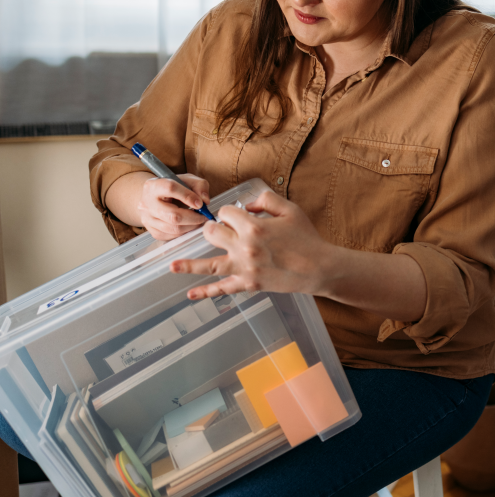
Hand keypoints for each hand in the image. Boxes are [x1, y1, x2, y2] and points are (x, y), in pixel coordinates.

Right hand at [138, 174, 209, 240]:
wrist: (157, 199)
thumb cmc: (173, 189)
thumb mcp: (187, 180)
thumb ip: (199, 185)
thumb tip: (205, 201)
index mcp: (153, 186)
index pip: (170, 188)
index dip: (188, 196)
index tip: (200, 203)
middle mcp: (147, 203)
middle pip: (173, 215)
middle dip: (193, 217)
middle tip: (203, 216)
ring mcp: (148, 219)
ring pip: (173, 228)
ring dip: (191, 226)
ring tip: (198, 220)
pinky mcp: (153, 231)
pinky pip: (172, 236)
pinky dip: (185, 232)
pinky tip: (189, 224)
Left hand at [169, 190, 325, 299]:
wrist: (319, 267)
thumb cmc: (307, 238)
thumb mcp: (290, 210)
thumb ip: (266, 200)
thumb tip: (248, 205)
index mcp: (254, 226)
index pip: (226, 213)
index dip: (229, 211)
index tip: (236, 215)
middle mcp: (244, 247)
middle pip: (212, 233)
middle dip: (213, 229)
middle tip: (219, 231)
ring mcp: (244, 268)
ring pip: (208, 264)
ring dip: (188, 265)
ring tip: (172, 266)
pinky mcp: (248, 284)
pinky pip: (223, 289)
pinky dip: (206, 293)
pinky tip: (191, 295)